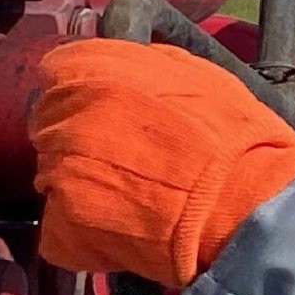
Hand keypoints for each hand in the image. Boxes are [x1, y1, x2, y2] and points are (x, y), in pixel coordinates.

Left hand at [31, 39, 294, 287]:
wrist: (246, 203)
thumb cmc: (234, 137)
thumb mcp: (200, 76)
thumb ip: (151, 65)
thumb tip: (134, 63)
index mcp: (94, 69)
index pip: (60, 72)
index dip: (84, 93)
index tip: (108, 112)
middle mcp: (66, 113)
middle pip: (49, 124)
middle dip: (77, 138)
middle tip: (122, 159)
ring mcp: (58, 170)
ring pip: (51, 176)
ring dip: (81, 184)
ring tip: (128, 197)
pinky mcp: (64, 222)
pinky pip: (59, 226)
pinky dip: (81, 231)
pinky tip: (119, 230)